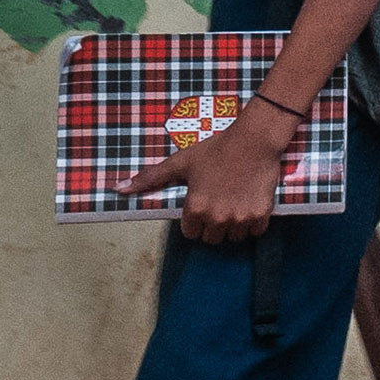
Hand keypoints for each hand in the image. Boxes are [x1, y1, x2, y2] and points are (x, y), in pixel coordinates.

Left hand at [124, 108, 293, 243]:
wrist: (253, 140)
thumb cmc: (215, 149)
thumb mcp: (180, 162)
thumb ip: (150, 178)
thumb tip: (118, 189)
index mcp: (195, 207)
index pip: (191, 233)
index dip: (194, 221)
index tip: (201, 208)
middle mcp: (217, 217)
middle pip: (212, 239)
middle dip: (212, 226)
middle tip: (218, 206)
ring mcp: (240, 217)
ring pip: (234, 237)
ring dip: (232, 227)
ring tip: (233, 206)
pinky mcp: (261, 214)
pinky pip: (255, 232)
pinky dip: (252, 223)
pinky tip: (248, 206)